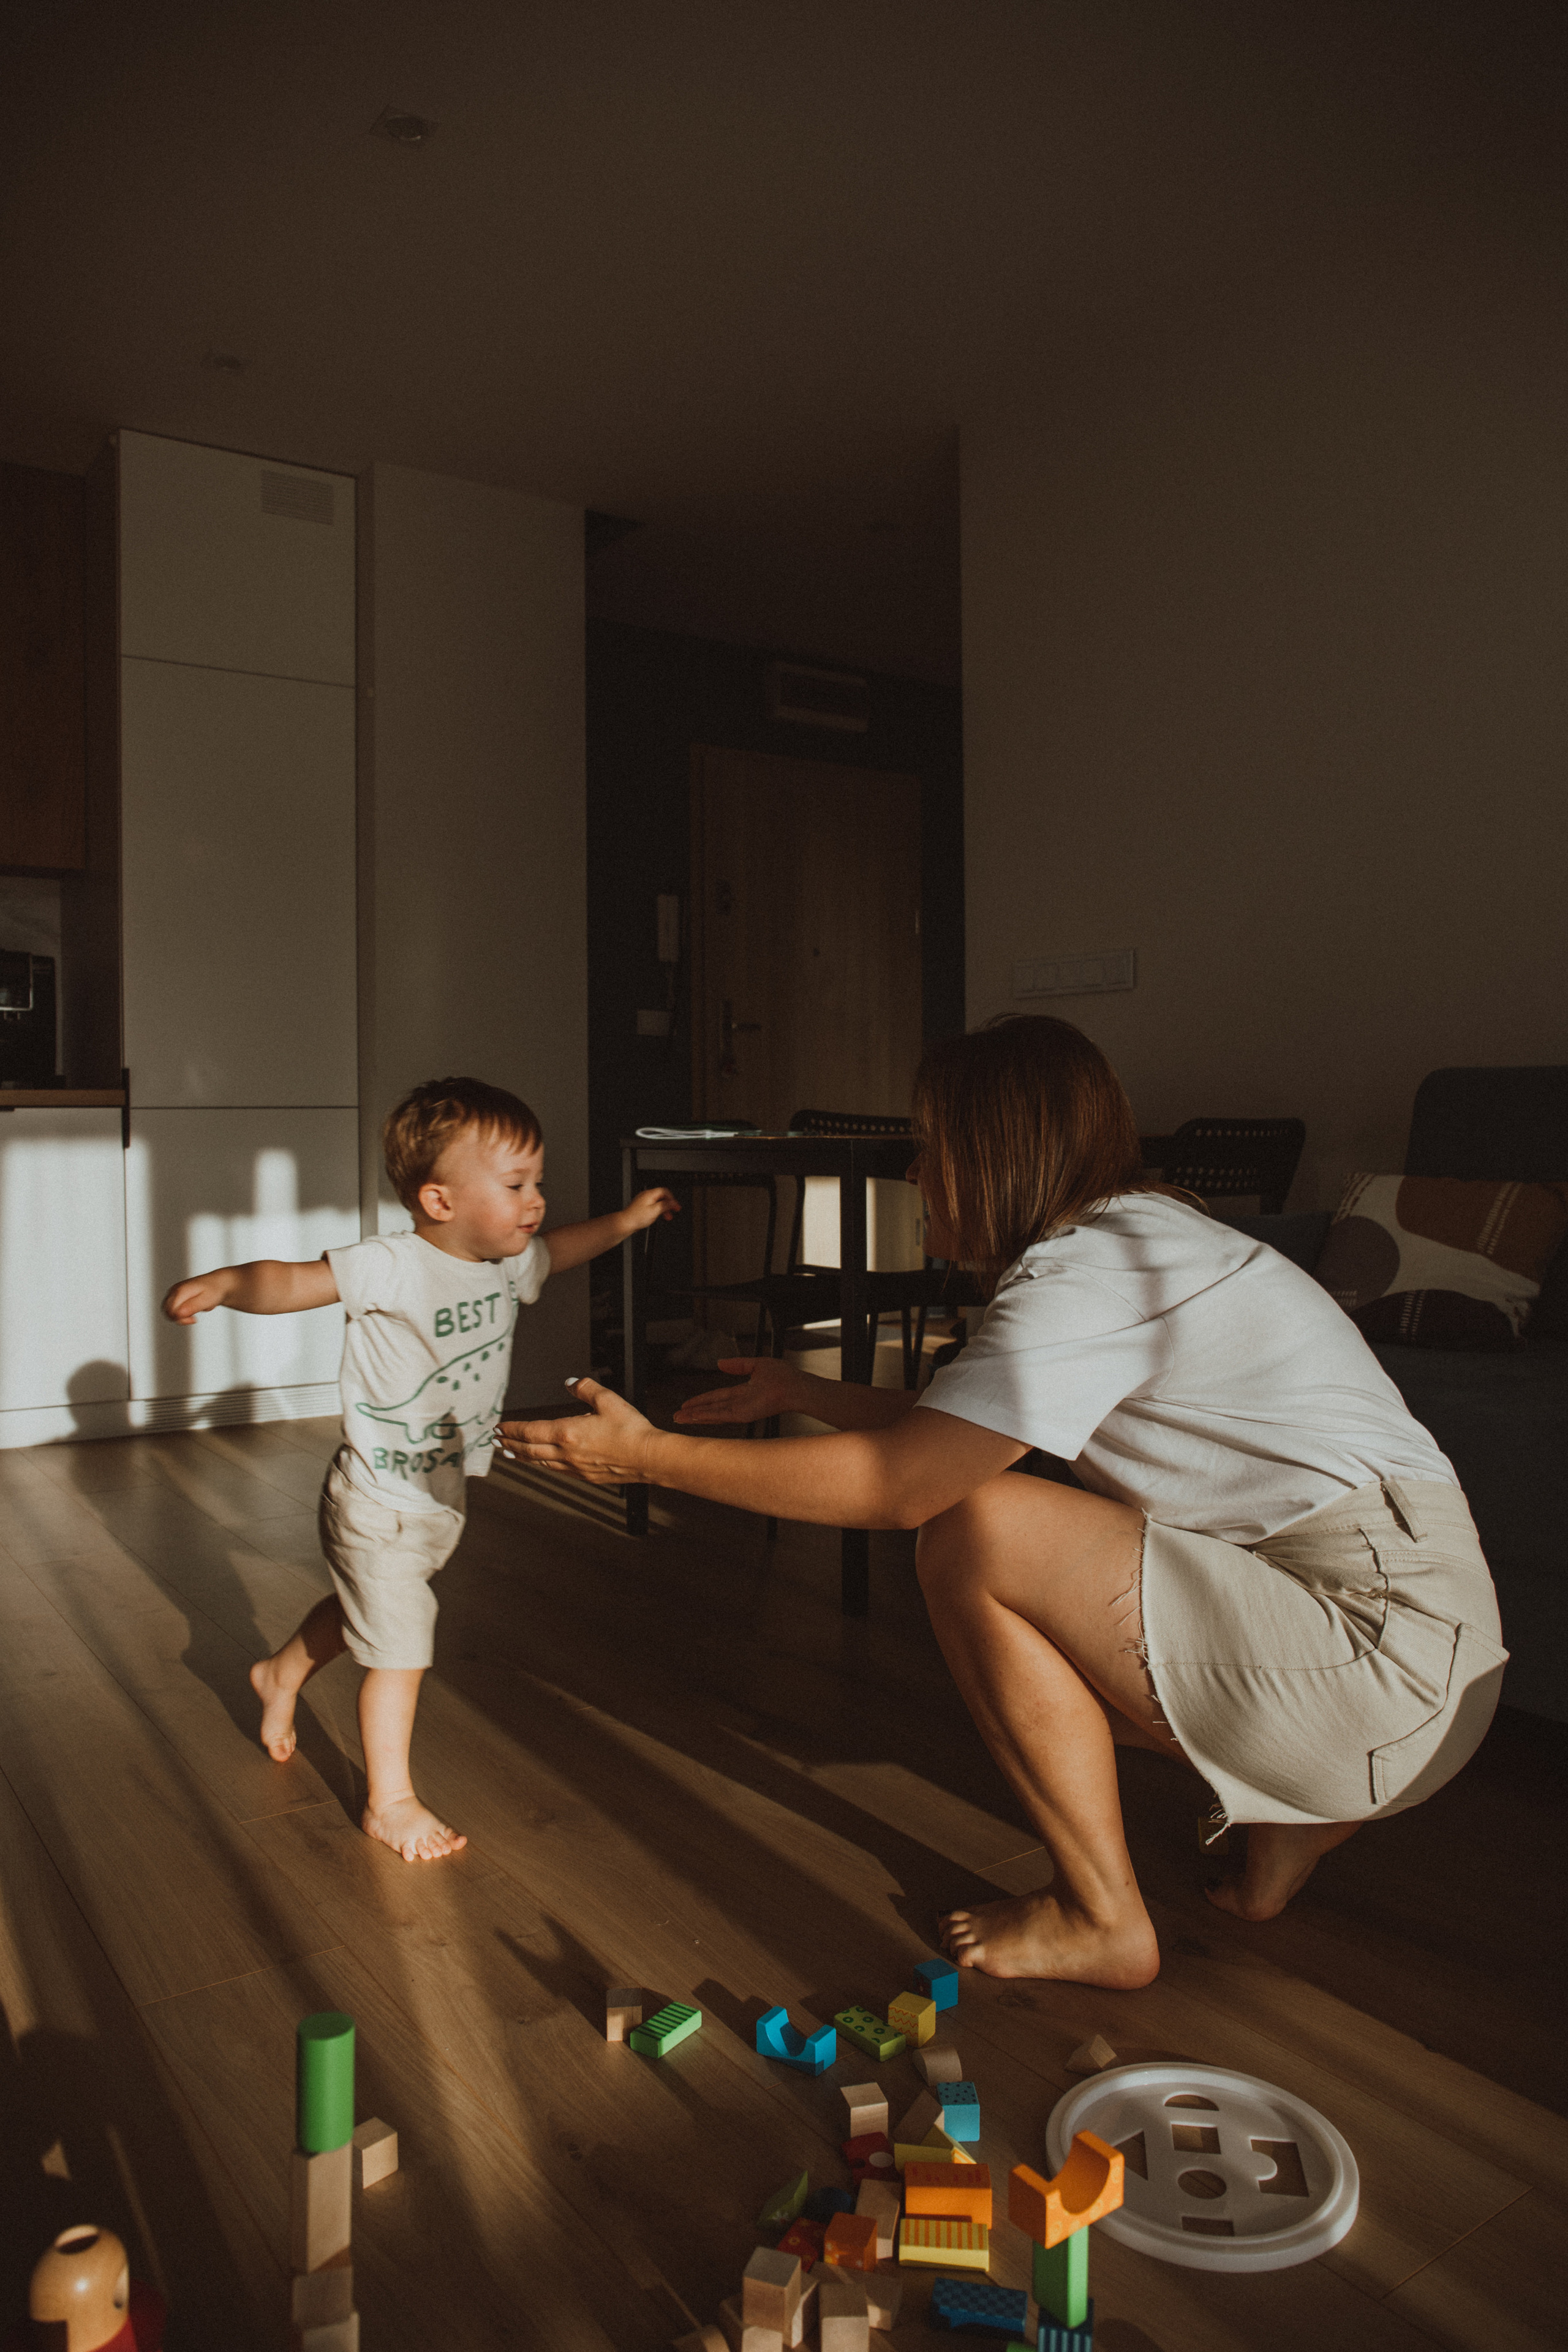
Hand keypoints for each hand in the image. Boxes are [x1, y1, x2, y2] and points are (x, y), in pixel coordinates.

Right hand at [162, 1271, 232, 1323]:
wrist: (218, 1283)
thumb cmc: (214, 1291)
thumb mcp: (206, 1301)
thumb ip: (192, 1307)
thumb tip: (178, 1314)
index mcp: (181, 1291)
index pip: (171, 1311)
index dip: (181, 1319)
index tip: (194, 1320)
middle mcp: (174, 1290)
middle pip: (167, 1312)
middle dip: (180, 1318)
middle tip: (194, 1317)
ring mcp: (174, 1291)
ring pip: (169, 1311)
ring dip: (181, 1315)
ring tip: (195, 1310)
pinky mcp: (175, 1294)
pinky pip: (173, 1308)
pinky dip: (182, 1311)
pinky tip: (193, 1307)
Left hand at [498, 1377, 655, 1484]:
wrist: (648, 1457)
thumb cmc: (631, 1431)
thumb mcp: (608, 1400)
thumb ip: (585, 1388)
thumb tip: (570, 1383)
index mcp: (568, 1432)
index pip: (530, 1431)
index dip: (511, 1429)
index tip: (499, 1427)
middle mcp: (566, 1452)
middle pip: (529, 1450)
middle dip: (510, 1444)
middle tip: (496, 1441)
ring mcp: (574, 1467)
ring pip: (540, 1462)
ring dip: (522, 1457)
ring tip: (511, 1453)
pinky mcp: (585, 1475)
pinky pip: (556, 1469)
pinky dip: (542, 1464)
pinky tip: (541, 1463)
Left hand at [625, 1187, 680, 1232]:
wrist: (625, 1223)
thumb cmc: (636, 1217)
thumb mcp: (654, 1211)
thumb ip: (665, 1205)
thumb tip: (673, 1202)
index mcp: (649, 1194)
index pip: (664, 1191)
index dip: (672, 1198)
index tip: (676, 1205)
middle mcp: (646, 1196)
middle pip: (661, 1197)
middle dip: (668, 1204)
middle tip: (674, 1210)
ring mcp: (643, 1201)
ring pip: (657, 1202)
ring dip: (664, 1209)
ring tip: (667, 1216)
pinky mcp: (641, 1207)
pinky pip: (652, 1206)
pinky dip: (657, 1211)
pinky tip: (658, 1216)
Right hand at [674, 1357, 802, 1426]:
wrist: (794, 1387)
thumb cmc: (784, 1377)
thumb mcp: (756, 1365)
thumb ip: (738, 1365)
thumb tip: (720, 1363)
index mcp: (742, 1392)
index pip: (717, 1397)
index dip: (701, 1400)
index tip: (688, 1403)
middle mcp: (739, 1404)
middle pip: (711, 1408)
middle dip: (693, 1412)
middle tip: (677, 1416)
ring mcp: (739, 1411)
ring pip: (712, 1414)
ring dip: (694, 1417)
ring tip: (678, 1419)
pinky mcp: (742, 1415)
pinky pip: (719, 1415)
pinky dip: (705, 1416)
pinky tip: (693, 1417)